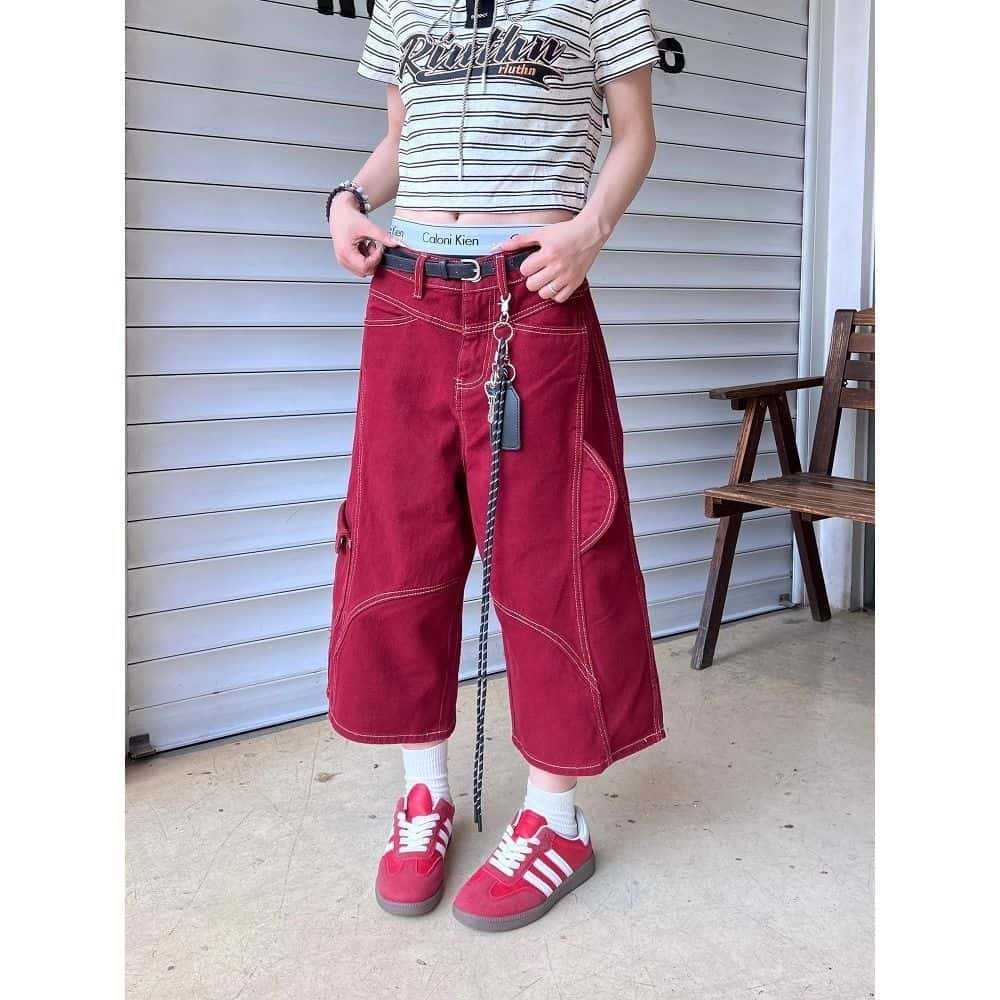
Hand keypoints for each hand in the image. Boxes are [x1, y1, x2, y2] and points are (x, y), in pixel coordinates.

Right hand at [329, 192, 398, 276]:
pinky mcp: (346, 259)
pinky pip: (359, 266)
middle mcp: (343, 259)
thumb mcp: (367, 226)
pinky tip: (364, 246)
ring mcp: (343, 260)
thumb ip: (382, 236)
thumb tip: (395, 243)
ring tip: (368, 244)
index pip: (365, 266)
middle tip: (374, 246)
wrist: (340, 212)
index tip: (379, 247)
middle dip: (373, 260)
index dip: (376, 259)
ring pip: (363, 270)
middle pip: (364, 271)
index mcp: (346, 252)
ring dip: (369, 259)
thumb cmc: (348, 218)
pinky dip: (365, 258)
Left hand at [493, 216, 607, 301]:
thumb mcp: (541, 233)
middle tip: (538, 272)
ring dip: (542, 287)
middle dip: (532, 278)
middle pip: (532, 285)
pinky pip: (560, 298)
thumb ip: (520, 241)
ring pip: (544, 294)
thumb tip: (501, 246)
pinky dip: (555, 294)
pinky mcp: (576, 282)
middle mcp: (558, 266)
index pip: (525, 270)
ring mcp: (567, 276)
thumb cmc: (567, 232)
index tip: (531, 263)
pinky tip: (555, 284)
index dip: (526, 267)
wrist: (589, 233)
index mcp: (548, 253)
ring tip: (546, 278)